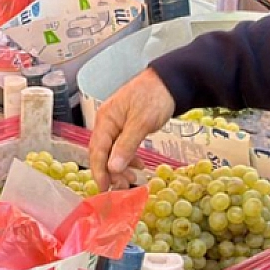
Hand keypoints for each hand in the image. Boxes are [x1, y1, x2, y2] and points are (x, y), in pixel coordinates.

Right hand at [88, 68, 175, 189]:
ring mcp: (117, 124)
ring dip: (120, 167)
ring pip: (112, 151)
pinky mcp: (127, 126)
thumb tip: (112, 169)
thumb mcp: (142, 122)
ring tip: (132, 179)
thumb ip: (126, 145)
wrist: (171, 81)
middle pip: (102, 152)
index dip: (99, 171)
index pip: (97, 150)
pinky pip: (122, 146)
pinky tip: (138, 165)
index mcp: (106, 119)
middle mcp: (107, 122)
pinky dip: (128, 157)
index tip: (105, 188)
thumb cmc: (155, 97)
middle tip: (123, 187)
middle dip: (110, 172)